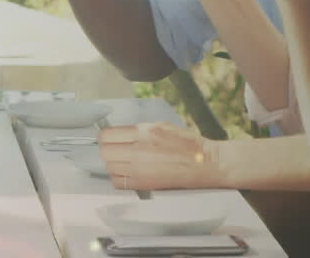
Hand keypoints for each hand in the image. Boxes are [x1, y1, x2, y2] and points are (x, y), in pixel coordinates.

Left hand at [98, 122, 223, 190]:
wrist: (204, 163)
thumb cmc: (187, 143)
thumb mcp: (160, 126)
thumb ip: (137, 129)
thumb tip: (119, 133)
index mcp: (142, 133)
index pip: (106, 135)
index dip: (106, 136)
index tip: (109, 138)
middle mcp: (137, 151)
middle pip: (104, 152)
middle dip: (108, 149)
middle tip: (115, 149)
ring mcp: (139, 169)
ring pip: (109, 167)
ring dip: (113, 163)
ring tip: (123, 161)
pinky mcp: (143, 184)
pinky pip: (118, 182)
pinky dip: (119, 178)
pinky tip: (127, 173)